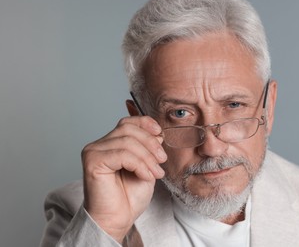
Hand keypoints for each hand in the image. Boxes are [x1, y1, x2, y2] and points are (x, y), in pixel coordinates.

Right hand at [81, 116, 166, 242]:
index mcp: (110, 144)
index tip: (160, 133)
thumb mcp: (146, 166)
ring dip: (147, 157)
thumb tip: (157, 133)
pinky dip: (139, 165)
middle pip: (128, 129)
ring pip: (127, 141)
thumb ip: (149, 149)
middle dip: (150, 143)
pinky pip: (122, 154)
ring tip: (156, 173)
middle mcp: (99, 145)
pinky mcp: (93, 162)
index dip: (145, 123)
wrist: (118, 219)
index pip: (127, 123)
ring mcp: (93, 152)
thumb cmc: (129, 196)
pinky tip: (145, 176)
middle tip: (162, 160)